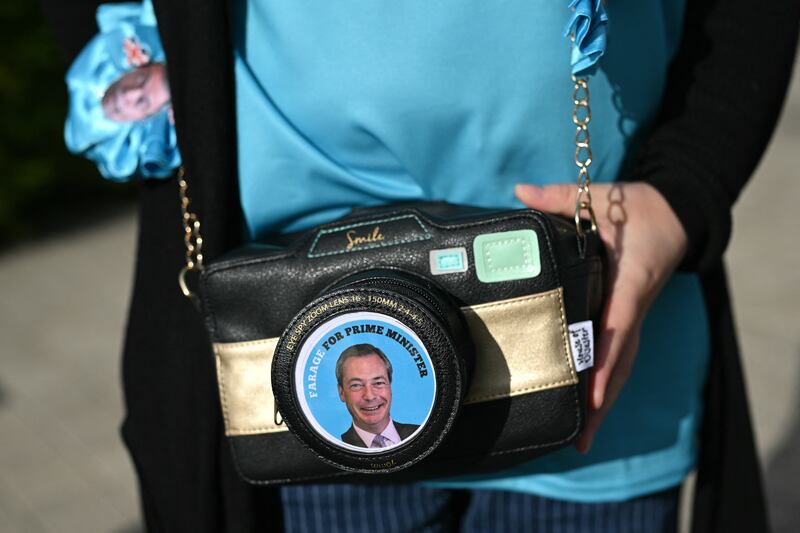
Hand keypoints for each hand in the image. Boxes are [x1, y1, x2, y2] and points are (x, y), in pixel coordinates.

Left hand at [515, 181, 687, 451]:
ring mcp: (632, 317)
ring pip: (620, 366)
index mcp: (628, 283)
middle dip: (601, 403)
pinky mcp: (627, 318)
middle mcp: (632, 308)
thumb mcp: (601, 196)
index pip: (616, 329)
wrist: (674, 213)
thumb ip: (559, 197)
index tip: (592, 399)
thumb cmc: (636, 208)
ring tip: (581, 438)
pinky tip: (586, 405)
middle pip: (620, 364)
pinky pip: (617, 356)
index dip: (604, 364)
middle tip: (581, 441)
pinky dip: (604, 383)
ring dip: (603, 402)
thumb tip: (520, 191)